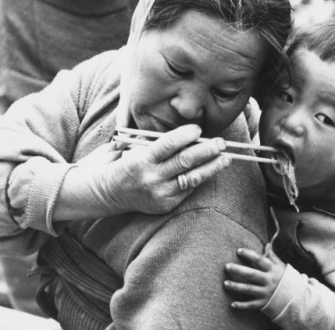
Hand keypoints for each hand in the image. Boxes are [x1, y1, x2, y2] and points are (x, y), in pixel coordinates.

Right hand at [96, 124, 230, 213]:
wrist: (107, 192)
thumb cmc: (125, 163)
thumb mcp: (136, 148)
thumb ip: (159, 143)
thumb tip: (190, 136)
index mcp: (142, 159)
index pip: (168, 144)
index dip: (186, 135)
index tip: (198, 129)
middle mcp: (151, 177)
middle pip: (185, 161)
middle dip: (207, 150)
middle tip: (222, 143)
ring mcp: (159, 193)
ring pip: (191, 178)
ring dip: (212, 167)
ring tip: (226, 159)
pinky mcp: (165, 205)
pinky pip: (187, 190)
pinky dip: (199, 178)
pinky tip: (209, 170)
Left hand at [224, 244, 285, 309]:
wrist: (297, 299)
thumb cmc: (286, 280)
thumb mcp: (282, 267)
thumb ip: (273, 257)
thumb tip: (267, 244)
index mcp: (273, 270)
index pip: (259, 260)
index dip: (249, 254)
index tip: (238, 251)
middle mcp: (269, 281)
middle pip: (251, 274)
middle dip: (238, 270)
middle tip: (226, 266)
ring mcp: (266, 293)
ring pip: (249, 289)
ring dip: (236, 287)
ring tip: (225, 283)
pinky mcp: (264, 304)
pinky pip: (251, 305)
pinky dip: (242, 305)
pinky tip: (232, 304)